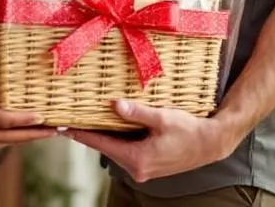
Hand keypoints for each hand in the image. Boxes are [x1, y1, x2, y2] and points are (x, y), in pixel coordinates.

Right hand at [0, 49, 56, 148]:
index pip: (5, 121)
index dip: (25, 120)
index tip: (42, 117)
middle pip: (11, 138)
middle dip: (34, 135)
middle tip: (54, 131)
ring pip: (5, 143)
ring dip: (24, 138)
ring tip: (42, 133)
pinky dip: (11, 139)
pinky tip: (21, 133)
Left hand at [64, 101, 239, 182]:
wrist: (210, 144)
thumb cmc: (189, 130)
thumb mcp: (162, 118)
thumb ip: (138, 113)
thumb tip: (115, 105)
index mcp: (138, 158)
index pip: (102, 144)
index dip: (82, 134)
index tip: (64, 127)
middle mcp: (138, 168)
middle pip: (106, 148)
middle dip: (89, 135)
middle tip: (70, 121)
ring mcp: (143, 169)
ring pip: (115, 150)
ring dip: (103, 137)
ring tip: (86, 122)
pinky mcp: (149, 165)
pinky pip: (126, 151)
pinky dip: (116, 140)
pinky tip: (110, 127)